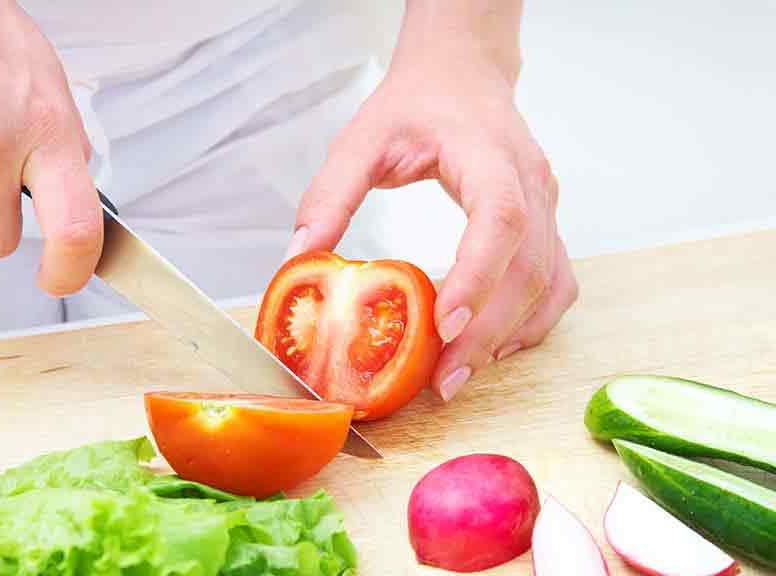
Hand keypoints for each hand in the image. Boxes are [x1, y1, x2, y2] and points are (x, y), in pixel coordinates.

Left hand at [287, 0, 577, 401]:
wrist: (463, 75)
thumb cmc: (417, 103)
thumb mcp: (361, 139)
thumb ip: (330, 195)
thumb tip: (300, 258)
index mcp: (488, 154)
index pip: (500, 218)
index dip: (479, 275)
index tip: (445, 325)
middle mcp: (530, 183)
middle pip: (529, 267)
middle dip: (488, 331)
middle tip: (445, 380)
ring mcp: (548, 206)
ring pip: (549, 284)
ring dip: (510, 335)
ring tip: (461, 373)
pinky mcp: (547, 225)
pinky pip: (555, 285)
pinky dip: (529, 323)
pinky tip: (492, 347)